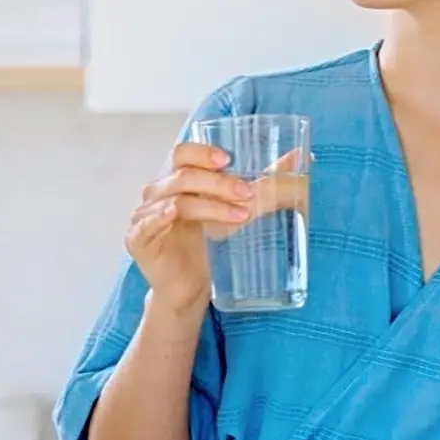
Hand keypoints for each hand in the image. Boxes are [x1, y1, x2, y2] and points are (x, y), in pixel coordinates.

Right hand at [128, 142, 253, 312]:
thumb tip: (302, 156)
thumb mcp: (238, 208)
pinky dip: (160, 216)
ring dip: (209, 204)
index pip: (183, 153)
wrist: (190, 287)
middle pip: (183, 176)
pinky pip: (147, 224)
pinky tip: (174, 214)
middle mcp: (157, 192)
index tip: (228, 159)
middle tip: (247, 192)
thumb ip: (266, 182)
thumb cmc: (208, 243)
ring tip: (240, 214)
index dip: (202, 152)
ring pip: (175, 200)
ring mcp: (144, 215)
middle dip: (218, 182)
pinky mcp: (138, 240)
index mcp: (176, 178)